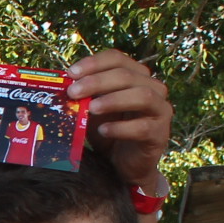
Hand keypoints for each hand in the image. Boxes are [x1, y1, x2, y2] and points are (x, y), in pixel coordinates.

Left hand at [67, 49, 171, 191]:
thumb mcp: (93, 110)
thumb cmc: (109, 130)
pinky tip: (104, 131)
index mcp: (135, 76)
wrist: (125, 164)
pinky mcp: (159, 134)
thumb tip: (63, 87)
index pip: (117, 58)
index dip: (94, 63)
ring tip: (91, 108)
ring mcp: (160, 110)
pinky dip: (121, 128)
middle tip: (73, 92)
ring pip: (142, 96)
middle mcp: (153, 88)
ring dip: (113, 100)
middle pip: (127, 76)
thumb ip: (85, 97)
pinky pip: (143, 127)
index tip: (71, 73)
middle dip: (97, 82)